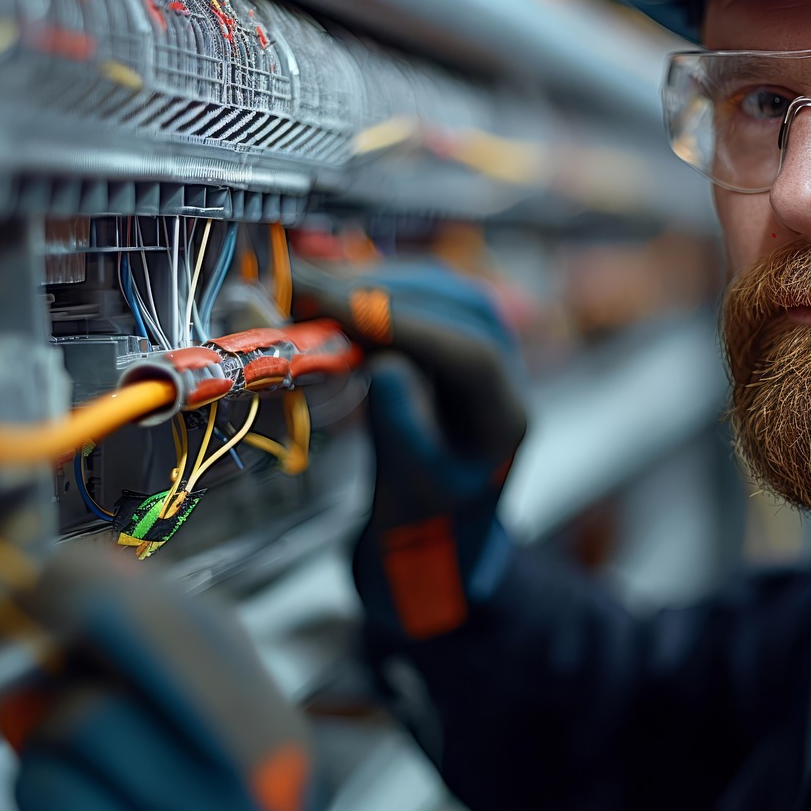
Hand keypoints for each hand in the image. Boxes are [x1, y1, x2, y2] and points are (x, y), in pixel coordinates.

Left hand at [0, 548, 313, 810]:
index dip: (98, 598)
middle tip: (82, 738)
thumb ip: (159, 645)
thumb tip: (56, 588)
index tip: (53, 579)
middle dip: (64, 719)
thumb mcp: (226, 719)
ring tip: (84, 806)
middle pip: (92, 719)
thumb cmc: (216, 810)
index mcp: (272, 742)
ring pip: (45, 792)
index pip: (182, 640)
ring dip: (41, 788)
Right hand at [295, 262, 526, 641]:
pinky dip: (371, 290)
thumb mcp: (412, 488)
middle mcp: (505, 369)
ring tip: (305, 289)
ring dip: (370, 284)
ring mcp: (482, 344)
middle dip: (377, 293)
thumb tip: (386, 363)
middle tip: (304, 290)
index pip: (468, 354)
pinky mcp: (450, 334)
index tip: (341, 309)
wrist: (437, 526)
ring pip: (433, 291)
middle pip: (451, 306)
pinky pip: (416, 297)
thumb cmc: (426, 517)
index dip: (404, 325)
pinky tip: (327, 292)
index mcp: (506, 416)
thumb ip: (404, 428)